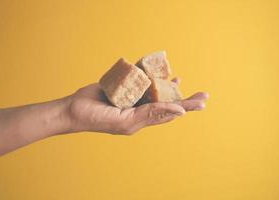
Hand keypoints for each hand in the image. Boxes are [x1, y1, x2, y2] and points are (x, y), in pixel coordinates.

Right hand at [67, 79, 208, 134]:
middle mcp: (139, 108)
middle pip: (166, 101)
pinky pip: (138, 78)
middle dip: (185, 97)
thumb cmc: (98, 119)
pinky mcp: (123, 86)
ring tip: (180, 80)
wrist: (74, 109)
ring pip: (153, 89)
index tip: (201, 103)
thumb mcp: (127, 120)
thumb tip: (179, 111)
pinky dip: (147, 72)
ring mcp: (131, 97)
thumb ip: (151, 115)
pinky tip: (155, 69)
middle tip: (203, 94)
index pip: (169, 112)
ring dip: (167, 84)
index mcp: (142, 119)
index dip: (186, 107)